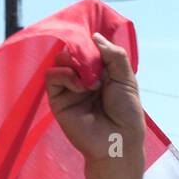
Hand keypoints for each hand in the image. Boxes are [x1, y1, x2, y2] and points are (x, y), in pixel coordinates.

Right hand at [45, 33, 144, 163]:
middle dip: (81, 52)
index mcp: (100, 72)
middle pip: (72, 51)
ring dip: (73, 63)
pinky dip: (64, 74)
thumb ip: (114, 55)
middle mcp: (83, 78)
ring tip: (90, 81)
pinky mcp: (58, 101)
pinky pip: (51, 76)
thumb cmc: (126, 113)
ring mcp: (69, 89)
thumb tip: (95, 37)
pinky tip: (79, 86)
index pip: (88, 48)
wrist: (119, 142)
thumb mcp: (126, 78)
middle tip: (93, 65)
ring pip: (59, 60)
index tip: (97, 46)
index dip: (90, 44)